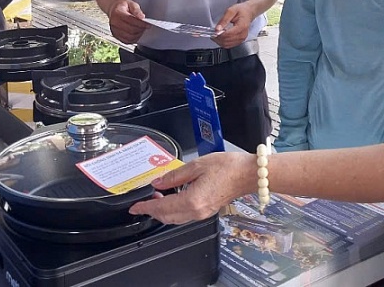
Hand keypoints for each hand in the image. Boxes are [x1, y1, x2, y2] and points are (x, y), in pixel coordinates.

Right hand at [107, 0, 148, 43]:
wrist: (114, 10)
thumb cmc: (122, 7)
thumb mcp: (131, 4)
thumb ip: (137, 10)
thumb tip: (142, 17)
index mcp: (117, 13)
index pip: (130, 20)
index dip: (141, 23)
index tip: (148, 24)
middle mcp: (114, 23)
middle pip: (130, 30)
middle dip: (140, 29)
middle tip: (146, 27)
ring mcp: (114, 30)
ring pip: (129, 37)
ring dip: (138, 35)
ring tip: (142, 30)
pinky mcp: (116, 36)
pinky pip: (126, 41)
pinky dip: (134, 39)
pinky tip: (137, 34)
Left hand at [128, 152, 254, 224]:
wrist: (247, 174)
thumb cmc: (227, 167)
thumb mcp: (196, 165)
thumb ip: (174, 176)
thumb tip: (158, 183)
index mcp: (192, 200)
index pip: (162, 207)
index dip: (146, 207)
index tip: (135, 208)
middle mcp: (196, 211)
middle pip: (167, 217)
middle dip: (152, 210)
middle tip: (143, 202)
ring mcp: (202, 213)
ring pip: (175, 218)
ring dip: (163, 210)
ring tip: (156, 197)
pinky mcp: (206, 211)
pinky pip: (184, 215)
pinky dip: (173, 209)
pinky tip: (172, 197)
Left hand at [212, 2, 254, 48]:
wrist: (248, 12)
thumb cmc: (241, 10)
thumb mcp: (230, 11)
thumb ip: (223, 20)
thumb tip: (217, 29)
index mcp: (241, 26)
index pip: (228, 34)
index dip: (219, 34)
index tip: (213, 31)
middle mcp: (243, 34)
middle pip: (227, 41)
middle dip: (218, 38)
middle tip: (212, 33)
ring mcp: (242, 39)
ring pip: (227, 45)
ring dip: (219, 41)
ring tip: (215, 35)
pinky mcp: (240, 41)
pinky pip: (229, 45)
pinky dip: (223, 43)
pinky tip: (220, 38)